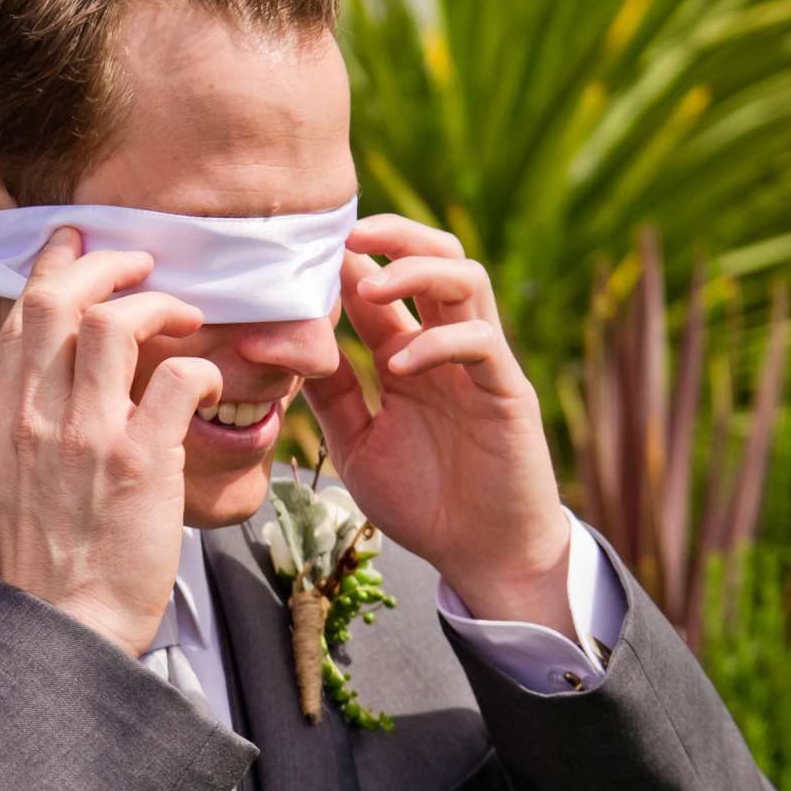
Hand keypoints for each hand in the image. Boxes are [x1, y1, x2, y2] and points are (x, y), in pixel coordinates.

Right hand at [0, 231, 225, 654]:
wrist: (65, 628)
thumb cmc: (48, 568)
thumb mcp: (10, 487)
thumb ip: (25, 434)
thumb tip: (44, 397)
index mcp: (4, 421)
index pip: (21, 318)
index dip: (51, 268)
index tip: (76, 247)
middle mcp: (37, 418)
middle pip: (58, 300)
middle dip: (102, 264)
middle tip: (139, 263)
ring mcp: (86, 437)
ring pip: (113, 324)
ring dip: (157, 304)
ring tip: (185, 315)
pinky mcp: (140, 462)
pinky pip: (175, 379)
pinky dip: (198, 368)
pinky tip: (207, 382)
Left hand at [301, 216, 572, 626]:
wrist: (481, 555)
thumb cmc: (422, 500)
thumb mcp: (356, 443)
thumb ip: (332, 394)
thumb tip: (282, 347)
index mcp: (409, 356)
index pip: (383, 287)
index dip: (349, 262)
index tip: (303, 250)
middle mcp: (447, 349)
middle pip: (436, 258)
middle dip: (394, 236)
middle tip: (345, 235)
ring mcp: (481, 366)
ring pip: (467, 281)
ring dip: (416, 271)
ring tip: (370, 287)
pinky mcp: (508, 392)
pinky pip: (481, 343)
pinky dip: (438, 342)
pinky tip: (399, 365)